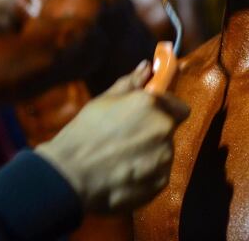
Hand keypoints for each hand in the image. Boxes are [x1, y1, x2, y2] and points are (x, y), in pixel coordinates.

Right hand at [35, 61, 188, 212]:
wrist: (70, 176)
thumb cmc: (84, 134)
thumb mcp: (104, 101)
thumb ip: (131, 83)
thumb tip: (146, 67)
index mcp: (152, 104)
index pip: (178, 106)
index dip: (165, 110)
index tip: (149, 116)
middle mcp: (164, 128)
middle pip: (170, 129)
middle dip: (155, 131)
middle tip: (129, 137)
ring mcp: (164, 157)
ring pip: (164, 151)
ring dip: (151, 152)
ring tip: (122, 157)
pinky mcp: (161, 181)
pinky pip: (159, 172)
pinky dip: (146, 173)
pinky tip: (124, 172)